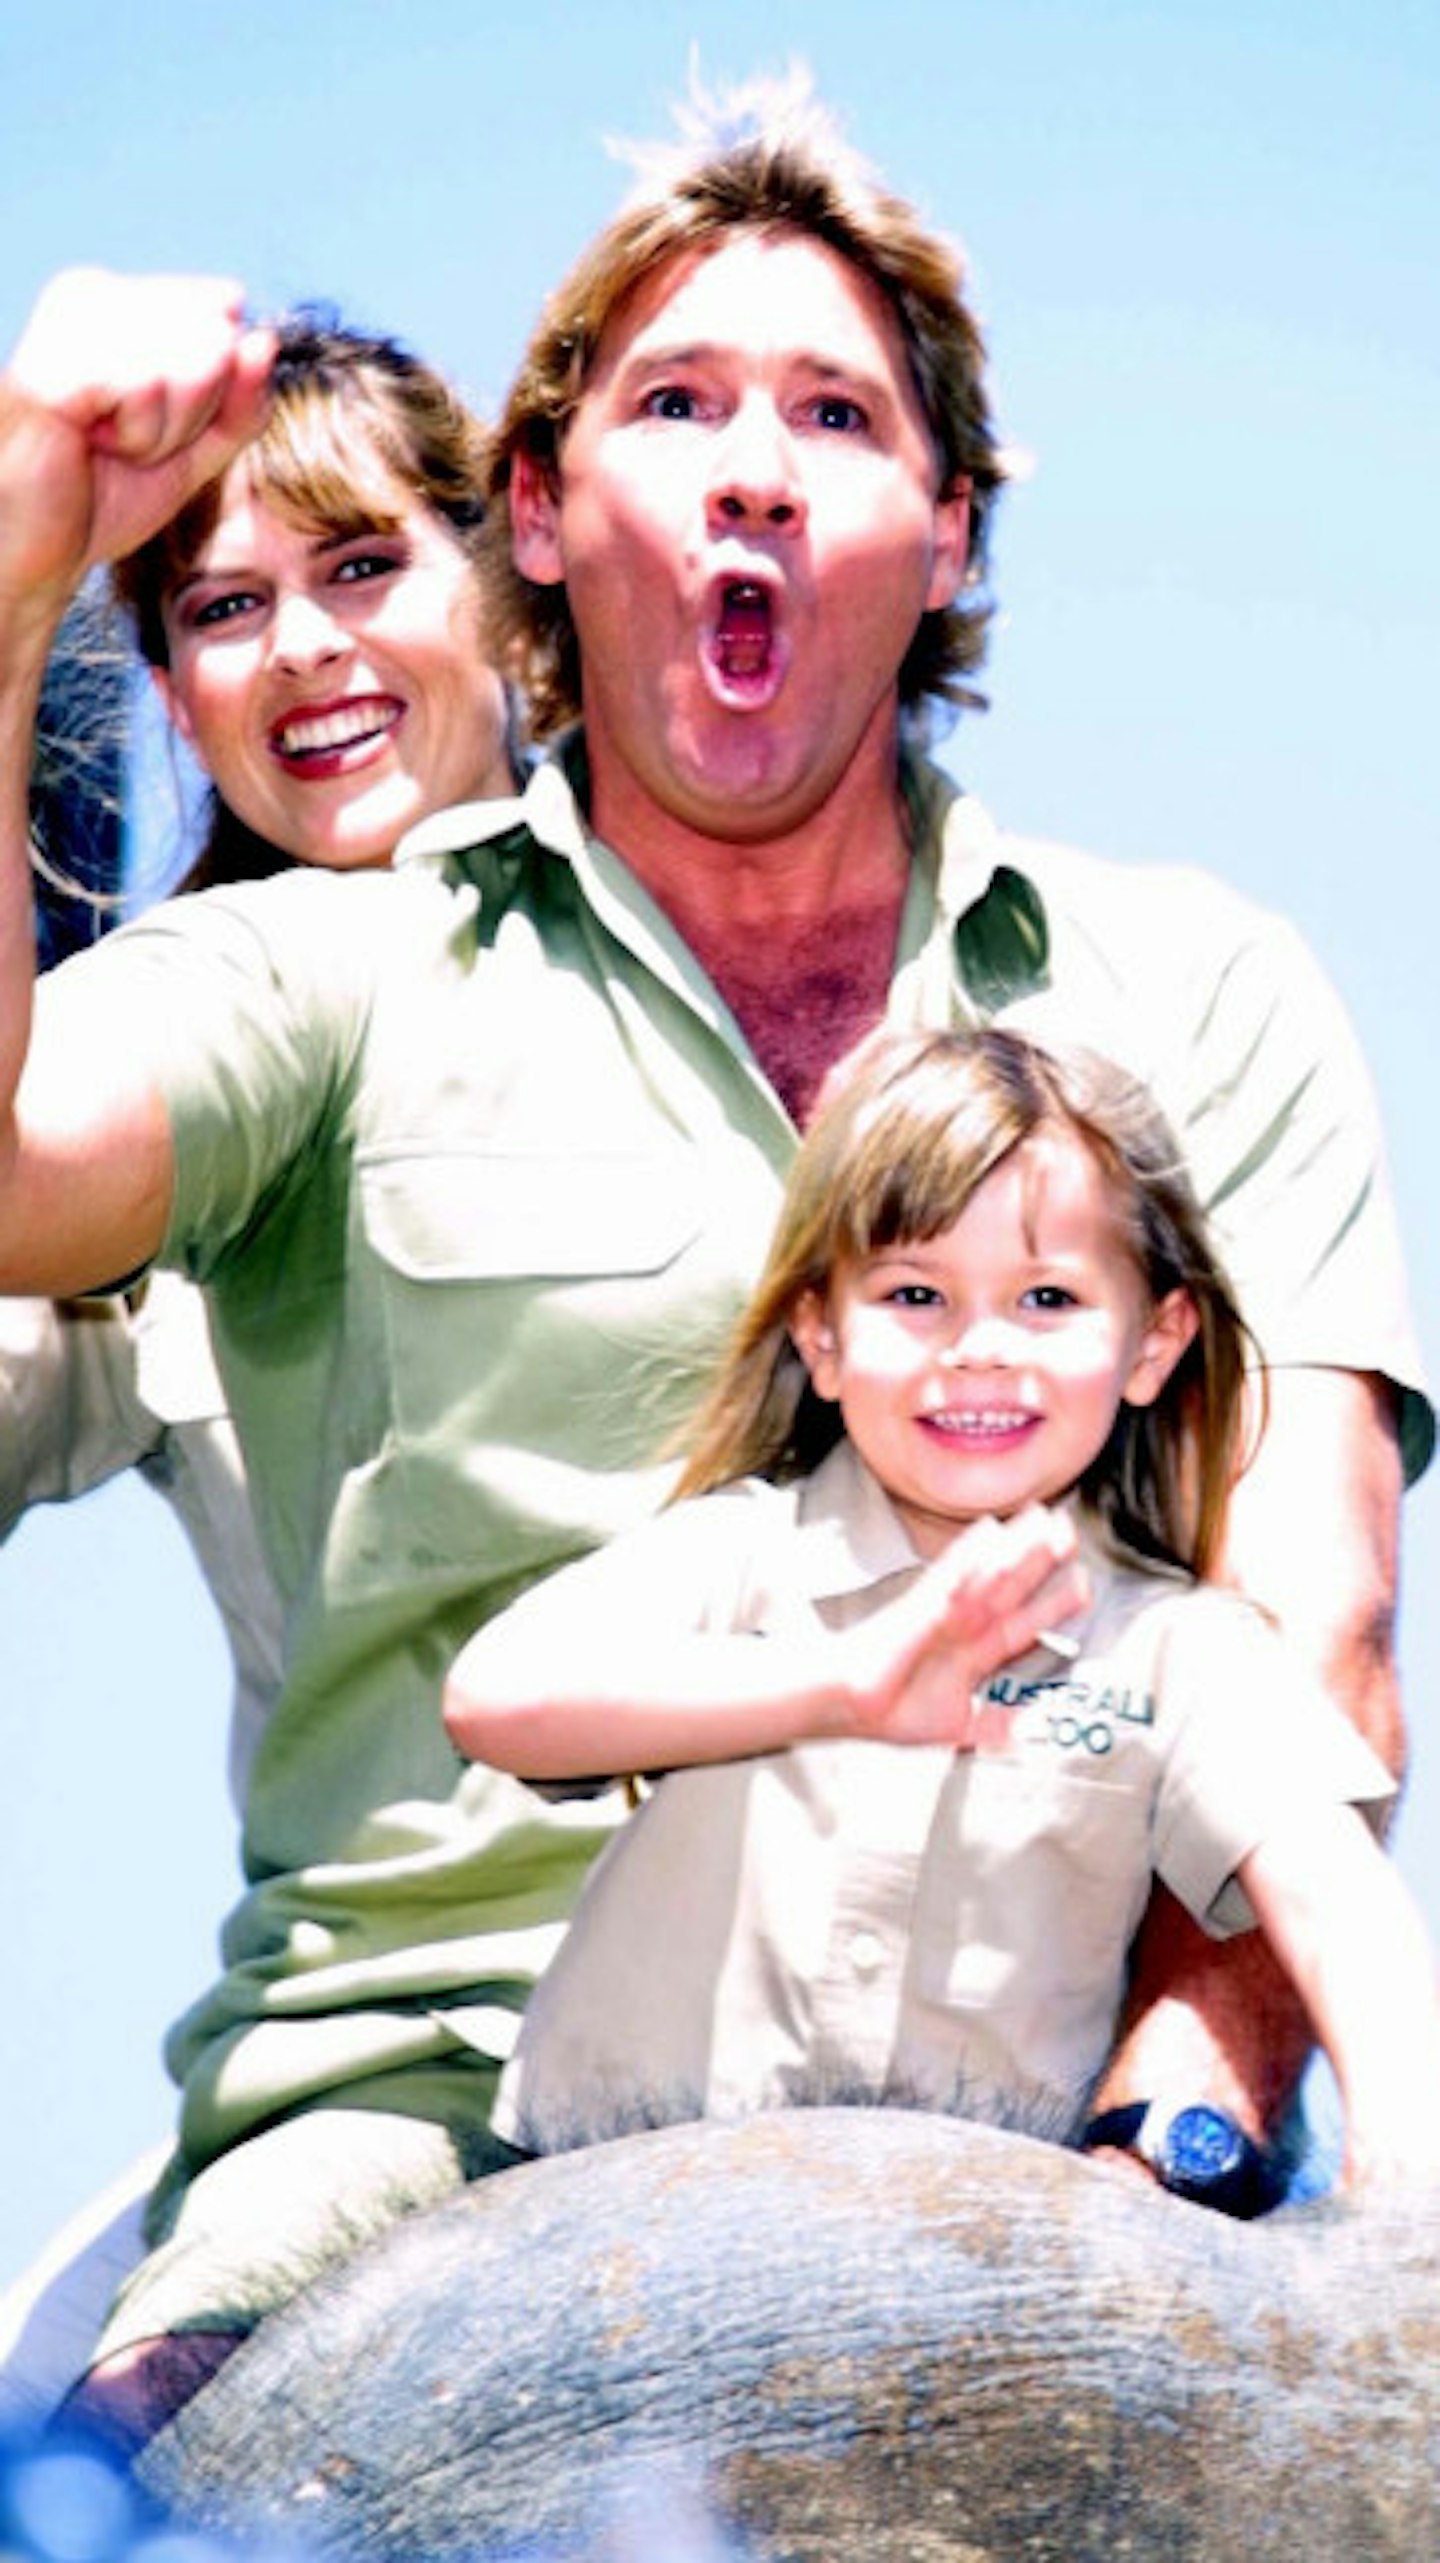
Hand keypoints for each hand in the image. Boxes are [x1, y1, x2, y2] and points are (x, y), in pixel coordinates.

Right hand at [0, 268, 274, 623]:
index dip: (207, 395)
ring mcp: (67, 323)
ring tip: (106, 447)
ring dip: (161, 432)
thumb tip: (264, 341)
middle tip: (126, 445)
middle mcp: (88, 294)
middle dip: (188, 415)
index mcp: (116, 298)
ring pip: (187, 360)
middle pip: (213, 336)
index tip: (147, 427)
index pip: (221, 317)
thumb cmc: (104, 497)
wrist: (39, 554)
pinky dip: (138, 437)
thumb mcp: (195, 449)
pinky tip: (92, 446)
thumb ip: (240, 399)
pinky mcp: (54, 363)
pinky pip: (147, 386)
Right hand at [845, 1503, 1087, 1747]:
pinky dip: (967, 1557)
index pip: (1019, 1623)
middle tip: (1070, 1530)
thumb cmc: (891, 1710)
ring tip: (1041, 1519)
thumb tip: (1022, 1731)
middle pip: (1009, 1589)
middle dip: (1040, 1561)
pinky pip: (947, 1581)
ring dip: (1014, 1548)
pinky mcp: (916, 1611)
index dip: (1052, 1605)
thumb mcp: (954, 1727)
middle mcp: (962, 1628)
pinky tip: (988, 1532)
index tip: (1083, 1584)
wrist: (844, 1705)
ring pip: (987, 1576)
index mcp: (973, 1654)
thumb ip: (989, 1725)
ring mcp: (940, 1614)